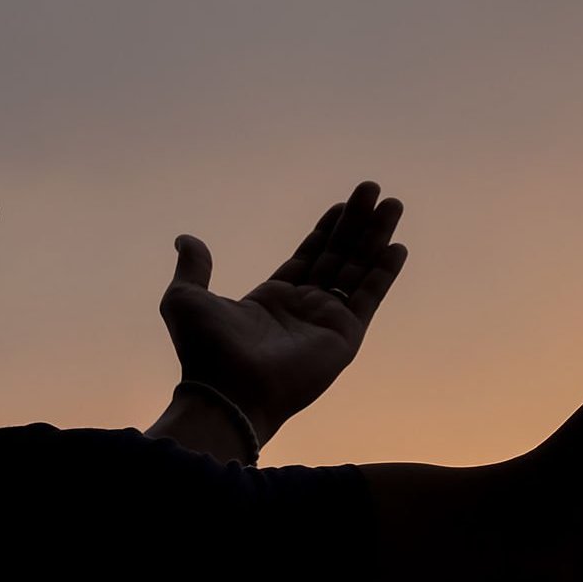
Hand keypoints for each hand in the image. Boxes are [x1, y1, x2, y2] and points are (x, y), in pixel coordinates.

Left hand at [157, 180, 409, 439]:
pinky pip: (369, 297)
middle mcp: (304, 308)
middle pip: (338, 255)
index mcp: (273, 299)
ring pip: (358, 269)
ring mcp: (326, 322)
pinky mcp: (344, 335)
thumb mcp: (186, 298)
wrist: (228, 390)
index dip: (326, 229)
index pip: (308, 256)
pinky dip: (384, 272)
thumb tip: (186, 239)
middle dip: (357, 223)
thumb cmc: (205, 351)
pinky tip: (397, 247)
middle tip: (372, 190)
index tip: (343, 204)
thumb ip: (195, 267)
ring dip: (376, 237)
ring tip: (392, 205)